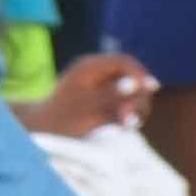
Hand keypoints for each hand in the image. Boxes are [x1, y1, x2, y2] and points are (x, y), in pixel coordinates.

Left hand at [26, 49, 149, 140]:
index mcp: (90, 67)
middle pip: (132, 78)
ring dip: (135, 109)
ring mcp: (102, 90)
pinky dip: (128, 116)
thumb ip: (115, 93)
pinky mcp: (104, 105)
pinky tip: (123, 127)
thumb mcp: (88, 105)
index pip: (124, 62)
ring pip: (132, 94)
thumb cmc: (62, 118)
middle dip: (137, 96)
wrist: (43, 134)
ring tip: (127, 125)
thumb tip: (140, 83)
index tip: (152, 87)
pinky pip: (125, 106)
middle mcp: (98, 76)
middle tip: (131, 117)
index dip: (140, 73)